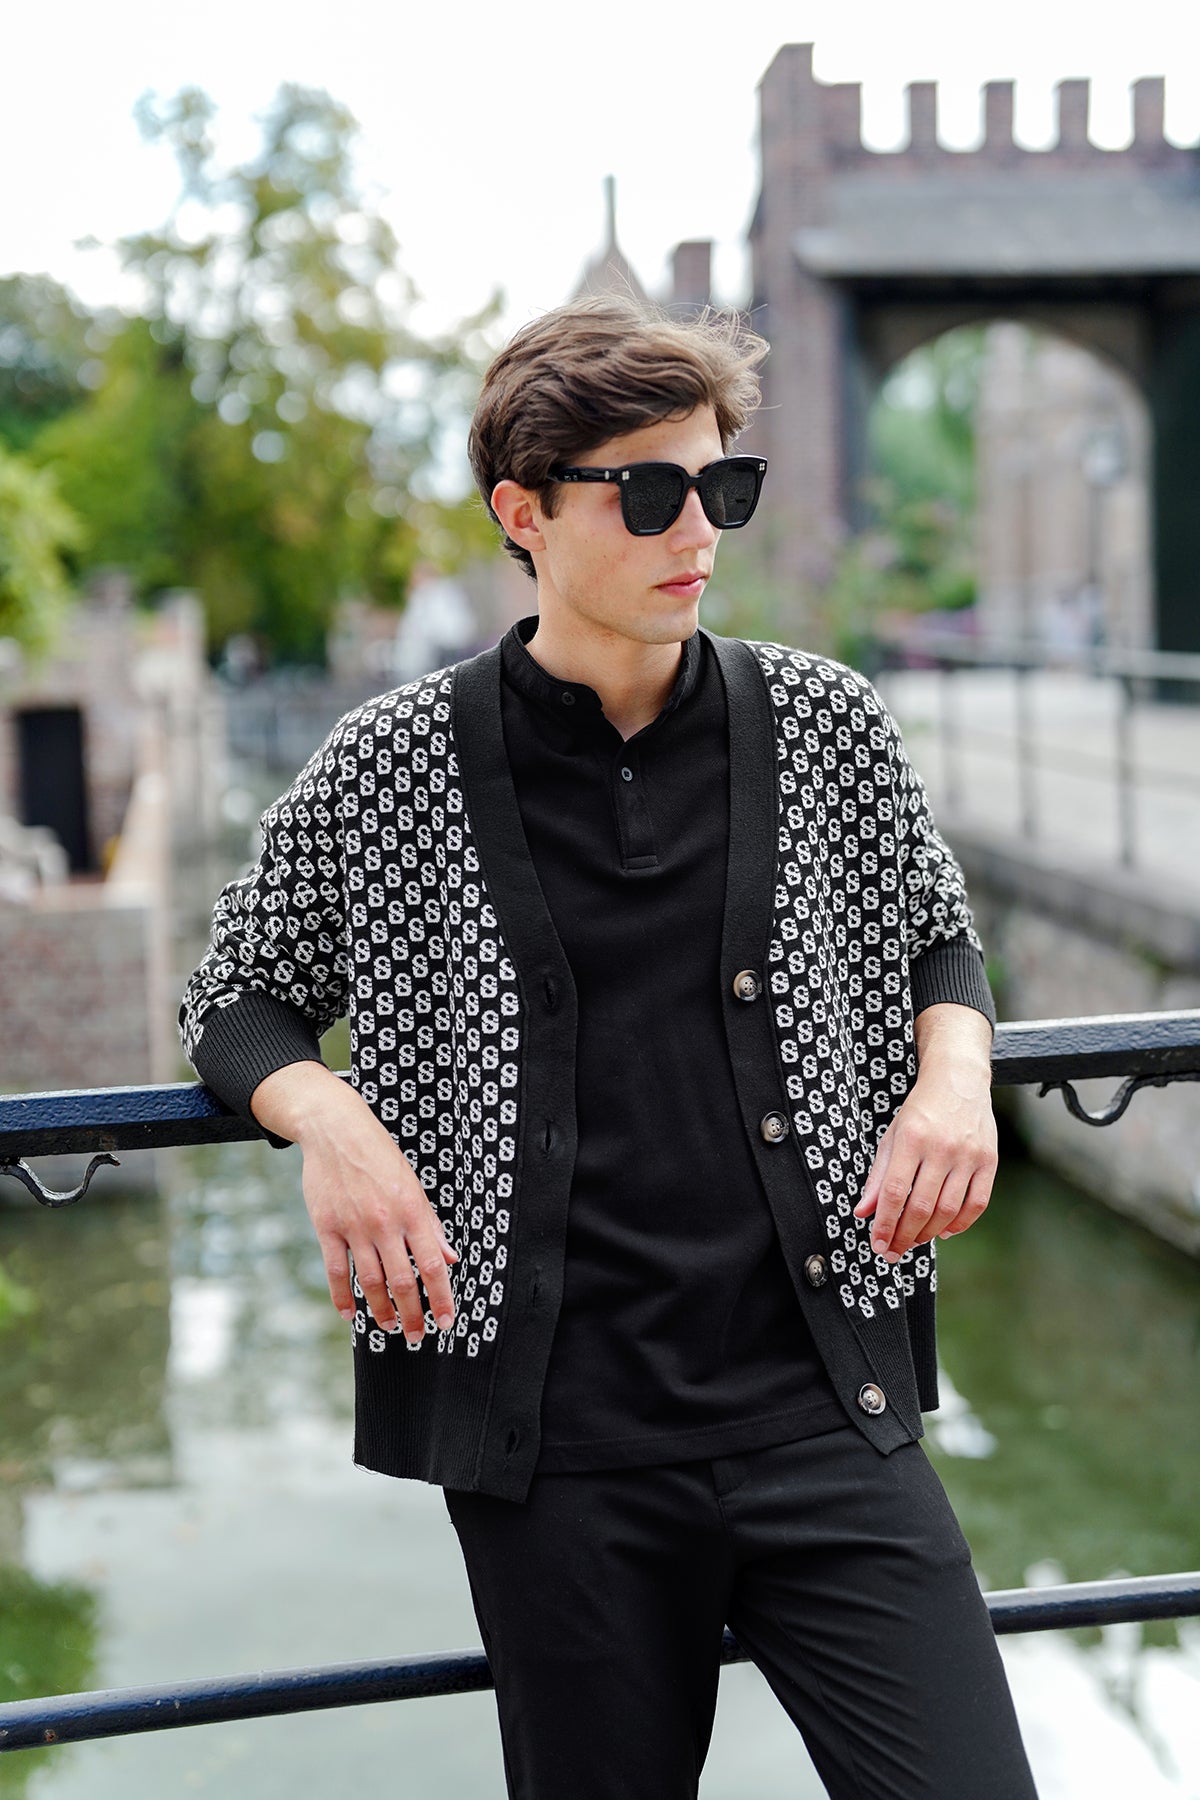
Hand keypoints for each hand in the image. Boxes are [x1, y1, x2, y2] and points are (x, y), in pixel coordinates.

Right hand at [250, 1062, 457, 1343]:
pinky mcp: (327, 1227)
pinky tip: (350, 1313)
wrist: (336, 1131)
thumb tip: (451, 1258)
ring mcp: (354, 1226)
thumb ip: (432, 1225)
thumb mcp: (414, 1186)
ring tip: (390, 1327)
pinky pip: (336, 1271)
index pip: (433, 1264)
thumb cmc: (380, 1157)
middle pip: (402, 1280)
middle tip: (417, 1335)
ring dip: (381, 1310)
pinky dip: (342, 1297)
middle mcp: (385, 1222)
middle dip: (412, 1314)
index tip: (446, 1322)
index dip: (441, 1297)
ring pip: (370, 1281)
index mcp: (412, 1211)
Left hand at [853, 1005, 996, 1262]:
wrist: (959, 1080)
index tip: (877, 1244)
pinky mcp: (990, 1161)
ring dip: (928, 1233)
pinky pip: (977, 1203)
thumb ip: (877, 1176)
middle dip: (904, 1236)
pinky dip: (960, 1224)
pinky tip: (944, 1232)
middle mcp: (942, 1148)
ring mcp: (969, 1155)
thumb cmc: (921, 1110)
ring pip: (948, 1210)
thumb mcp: (892, 1136)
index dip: (885, 1224)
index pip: (896, 1192)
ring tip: (913, 1241)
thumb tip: (863, 1212)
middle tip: (892, 1251)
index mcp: (912, 1139)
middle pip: (921, 1206)